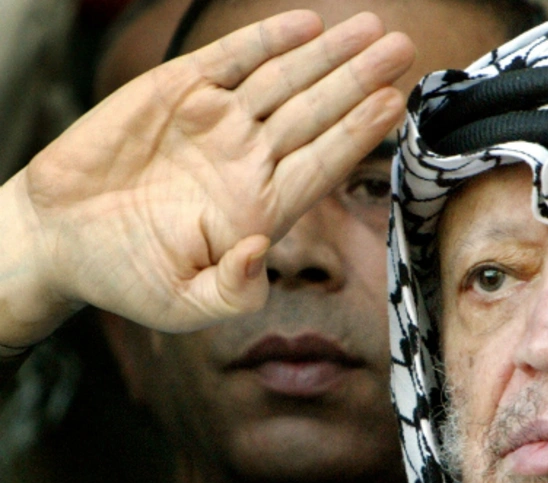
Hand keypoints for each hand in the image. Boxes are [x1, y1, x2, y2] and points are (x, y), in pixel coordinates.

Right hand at [0, 10, 413, 345]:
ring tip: (371, 29)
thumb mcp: (185, 304)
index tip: (395, 103)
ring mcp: (216, 122)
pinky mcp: (176, 92)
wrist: (57, 238)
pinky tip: (307, 25)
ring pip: (284, 80)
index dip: (360, 132)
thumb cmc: (125, 278)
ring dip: (328, 55)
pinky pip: (231, 60)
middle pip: (317, 112)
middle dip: (359, 80)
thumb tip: (263, 252)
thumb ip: (233, 290)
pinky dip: (266, 41)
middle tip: (402, 49)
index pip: (325, 163)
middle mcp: (248, 159)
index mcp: (262, 207)